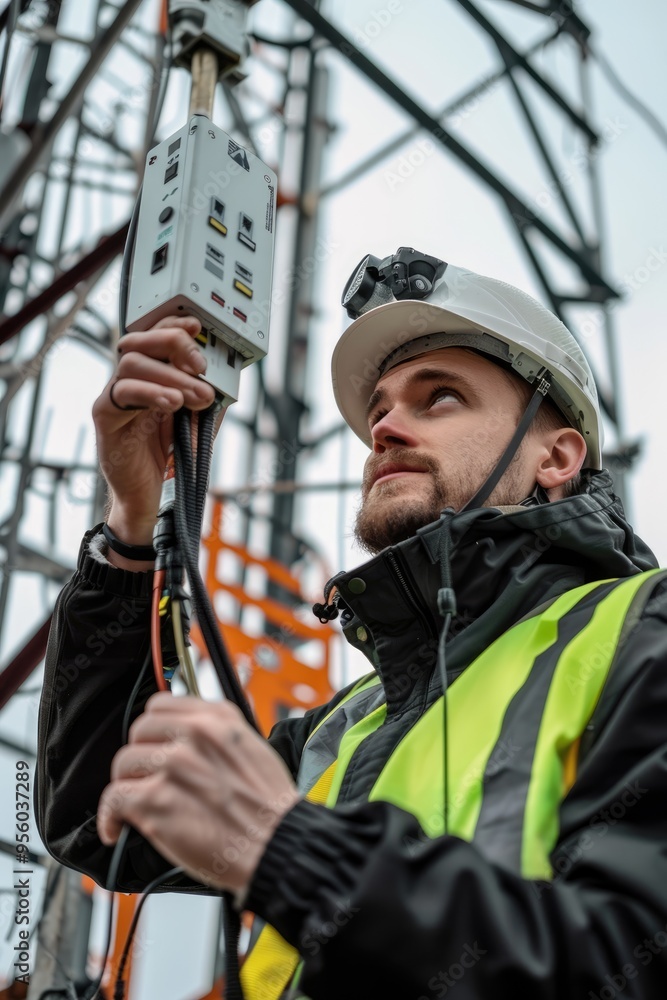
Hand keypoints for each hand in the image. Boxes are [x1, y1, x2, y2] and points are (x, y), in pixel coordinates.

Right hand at [92, 316, 216, 551]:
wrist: (151, 497)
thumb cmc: (172, 458)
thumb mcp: (199, 421)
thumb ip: (209, 397)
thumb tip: (228, 374)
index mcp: (150, 377)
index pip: (155, 336)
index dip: (174, 325)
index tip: (198, 327)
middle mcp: (129, 382)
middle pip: (140, 341)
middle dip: (174, 345)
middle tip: (201, 367)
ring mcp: (114, 398)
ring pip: (131, 363)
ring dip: (170, 375)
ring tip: (195, 395)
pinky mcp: (106, 417)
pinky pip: (121, 393)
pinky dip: (150, 393)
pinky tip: (172, 403)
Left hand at [97, 694, 300, 893]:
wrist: (277, 844)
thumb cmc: (269, 806)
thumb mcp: (252, 746)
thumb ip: (217, 733)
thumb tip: (186, 733)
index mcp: (218, 718)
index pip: (161, 704)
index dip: (154, 728)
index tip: (153, 743)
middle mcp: (194, 735)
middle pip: (139, 731)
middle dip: (141, 756)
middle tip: (149, 778)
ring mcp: (173, 766)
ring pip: (124, 764)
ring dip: (128, 786)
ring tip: (138, 804)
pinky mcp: (156, 802)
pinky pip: (113, 799)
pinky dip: (110, 817)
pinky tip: (117, 826)